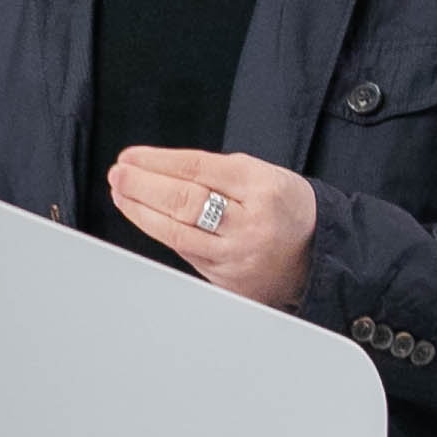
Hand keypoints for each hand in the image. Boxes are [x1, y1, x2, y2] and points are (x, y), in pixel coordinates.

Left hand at [107, 144, 313, 306]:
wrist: (318, 254)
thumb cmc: (286, 207)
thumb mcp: (265, 174)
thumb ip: (218, 173)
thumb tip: (159, 169)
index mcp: (262, 187)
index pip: (198, 170)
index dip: (157, 162)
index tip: (130, 157)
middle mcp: (250, 224)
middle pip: (184, 202)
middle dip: (142, 186)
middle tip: (118, 174)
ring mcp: (237, 256)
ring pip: (177, 233)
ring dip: (140, 212)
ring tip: (121, 193)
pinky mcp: (227, 280)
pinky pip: (184, 252)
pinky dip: (159, 232)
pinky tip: (143, 217)